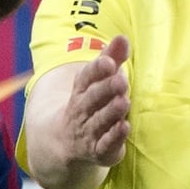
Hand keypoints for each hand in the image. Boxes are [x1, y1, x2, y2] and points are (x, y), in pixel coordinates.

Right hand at [62, 35, 130, 166]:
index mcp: (81, 89)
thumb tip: (122, 38)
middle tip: (120, 81)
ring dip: (111, 112)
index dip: (97, 70)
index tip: (108, 62)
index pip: (86, 77)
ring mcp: (88, 131)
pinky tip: (125, 127)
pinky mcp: (99, 150)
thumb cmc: (91, 101)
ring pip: (99, 121)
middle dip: (106, 89)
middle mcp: (82, 110)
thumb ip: (112, 58)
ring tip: (124, 102)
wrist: (65, 141)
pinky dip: (114, 137)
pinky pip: (104, 145)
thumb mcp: (98, 79)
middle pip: (93, 99)